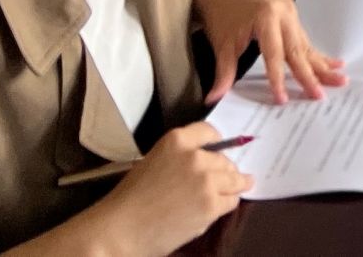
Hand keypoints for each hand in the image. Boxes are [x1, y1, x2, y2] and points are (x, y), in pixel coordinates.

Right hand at [95, 121, 252, 256]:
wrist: (120, 230)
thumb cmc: (130, 200)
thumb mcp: (154, 163)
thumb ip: (180, 158)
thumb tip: (204, 162)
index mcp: (176, 141)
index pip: (209, 132)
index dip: (217, 142)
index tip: (221, 148)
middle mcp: (195, 156)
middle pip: (224, 159)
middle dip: (225, 169)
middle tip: (227, 177)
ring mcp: (206, 180)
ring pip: (234, 179)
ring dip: (235, 184)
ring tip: (242, 185)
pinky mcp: (211, 204)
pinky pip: (231, 200)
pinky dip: (228, 203)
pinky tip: (224, 205)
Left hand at [191, 0, 346, 105]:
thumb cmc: (221, 17)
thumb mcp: (222, 46)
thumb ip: (224, 73)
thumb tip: (214, 98)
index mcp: (266, 17)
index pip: (274, 55)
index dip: (278, 78)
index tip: (283, 99)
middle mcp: (283, 13)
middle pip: (297, 50)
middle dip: (310, 75)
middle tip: (321, 94)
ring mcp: (290, 13)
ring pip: (305, 45)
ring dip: (321, 65)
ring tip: (340, 79)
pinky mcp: (291, 16)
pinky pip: (304, 39)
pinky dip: (315, 54)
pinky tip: (334, 63)